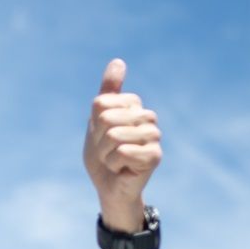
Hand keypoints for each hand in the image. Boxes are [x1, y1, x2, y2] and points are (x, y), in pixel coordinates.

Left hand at [84, 59, 161, 230]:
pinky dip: (115, 165)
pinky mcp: (155, 156)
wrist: (108, 187)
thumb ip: (108, 92)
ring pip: (114, 136)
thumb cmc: (102, 155)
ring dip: (106, 154)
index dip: (94, 125)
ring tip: (115, 161)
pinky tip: (123, 169)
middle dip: (99, 141)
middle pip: (107, 119)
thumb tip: (118, 62)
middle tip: (108, 152)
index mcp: (134, 105)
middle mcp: (147, 117)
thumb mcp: (97, 121)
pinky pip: (122, 152)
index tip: (102, 137)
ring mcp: (154, 136)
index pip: (101, 105)